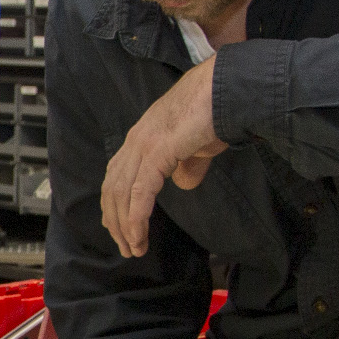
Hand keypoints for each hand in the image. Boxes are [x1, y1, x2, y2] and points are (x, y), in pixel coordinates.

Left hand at [99, 59, 227, 259]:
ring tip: (134, 248)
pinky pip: (139, 193)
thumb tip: (184, 184)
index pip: (115, 176)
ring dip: (125, 226)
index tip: (119, 230)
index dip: (115, 206)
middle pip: (112, 189)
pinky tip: (138, 236)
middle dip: (116, 222)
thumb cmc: (215, 112)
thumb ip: (187, 165)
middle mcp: (135, 140)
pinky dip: (136, 218)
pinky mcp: (156, 151)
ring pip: (121, 194)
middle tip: (126, 248)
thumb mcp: (197, 146)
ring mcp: (143, 144)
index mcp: (140, 137)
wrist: (226, 90)